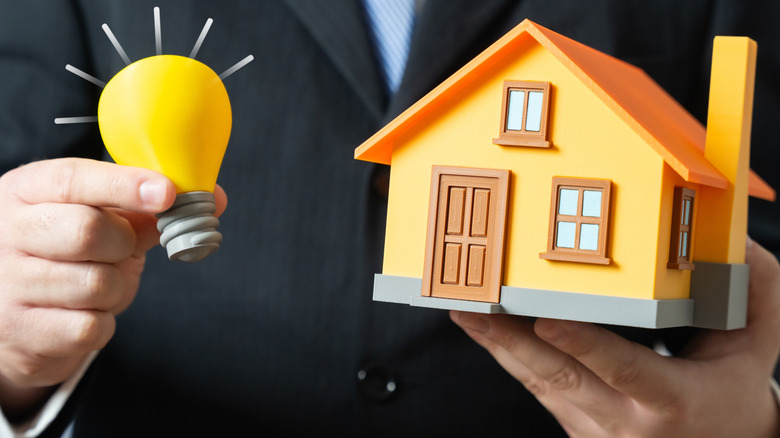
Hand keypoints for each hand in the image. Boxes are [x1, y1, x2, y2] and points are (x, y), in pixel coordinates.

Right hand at [0, 158, 183, 420]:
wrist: (15, 311)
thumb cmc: (66, 253)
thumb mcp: (100, 220)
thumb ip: (147, 209)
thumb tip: (212, 198)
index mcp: (27, 191)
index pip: (74, 180)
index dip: (125, 185)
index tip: (166, 192)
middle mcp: (8, 233)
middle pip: (87, 232)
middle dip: (123, 242)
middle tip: (122, 246)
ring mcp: (8, 285)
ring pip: (95, 284)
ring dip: (116, 288)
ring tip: (99, 281)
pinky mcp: (21, 333)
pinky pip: (89, 328)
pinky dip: (103, 322)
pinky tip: (85, 312)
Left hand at [451, 237, 779, 436]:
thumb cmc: (731, 392)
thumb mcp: (755, 348)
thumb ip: (755, 295)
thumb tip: (741, 244)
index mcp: (671, 400)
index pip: (624, 369)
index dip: (585, 345)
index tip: (548, 319)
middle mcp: (625, 420)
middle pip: (559, 377)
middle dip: (511, 341)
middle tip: (475, 308)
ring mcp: (594, 428)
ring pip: (538, 383)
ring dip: (498, 347)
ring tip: (463, 311)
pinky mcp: (575, 425)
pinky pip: (537, 387)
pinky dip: (508, 356)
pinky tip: (484, 330)